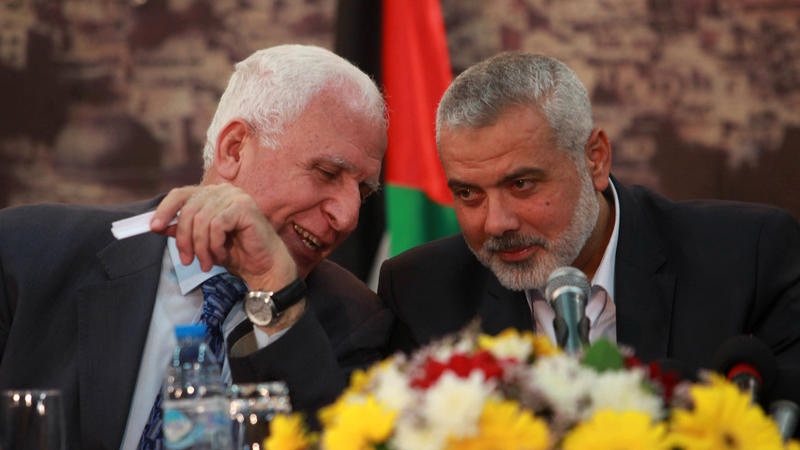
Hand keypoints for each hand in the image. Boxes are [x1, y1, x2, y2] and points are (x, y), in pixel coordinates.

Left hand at [150, 184, 296, 290]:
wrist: (262, 265)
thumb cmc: (235, 252)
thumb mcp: (202, 242)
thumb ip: (183, 230)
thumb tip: (158, 225)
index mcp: (211, 194)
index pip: (180, 194)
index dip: (165, 210)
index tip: (154, 227)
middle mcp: (223, 190)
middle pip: (189, 210)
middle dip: (185, 240)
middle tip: (187, 261)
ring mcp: (235, 196)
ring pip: (201, 220)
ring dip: (201, 247)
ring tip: (208, 262)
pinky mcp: (244, 207)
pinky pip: (217, 225)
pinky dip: (215, 245)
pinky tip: (222, 254)